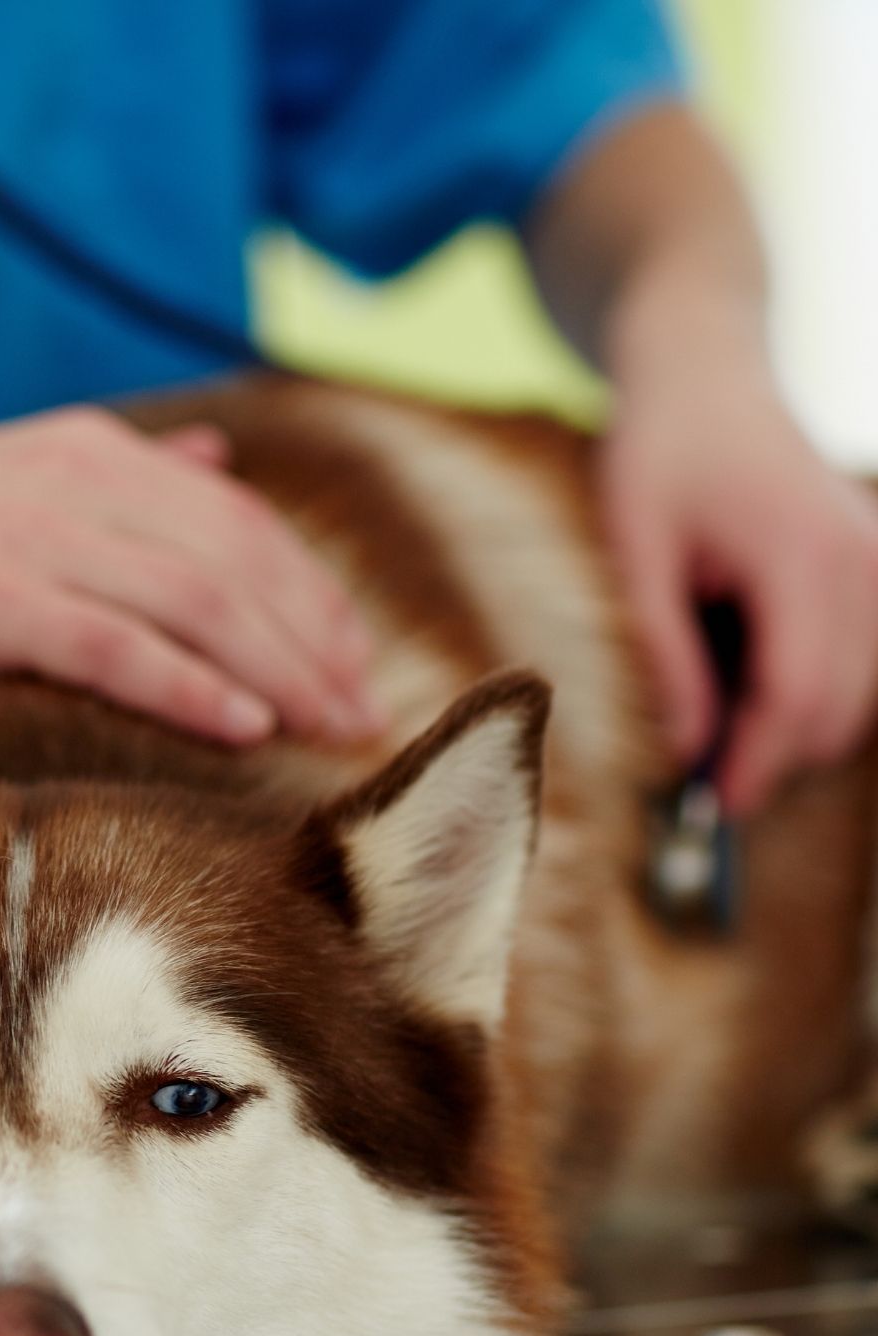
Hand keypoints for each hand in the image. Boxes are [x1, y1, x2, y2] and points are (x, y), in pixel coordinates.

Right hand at [0, 406, 382, 743]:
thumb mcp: (8, 482)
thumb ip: (119, 474)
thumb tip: (219, 457)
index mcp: (85, 449)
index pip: (237, 516)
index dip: (310, 590)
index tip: (357, 662)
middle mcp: (72, 477)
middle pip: (237, 557)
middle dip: (316, 637)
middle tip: (367, 716)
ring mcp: (28, 533)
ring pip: (195, 599)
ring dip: (279, 669)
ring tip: (332, 729)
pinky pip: (114, 644)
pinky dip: (189, 685)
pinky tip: (244, 729)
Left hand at [603, 344, 877, 812]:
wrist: (705, 377)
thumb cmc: (658, 453)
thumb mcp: (633, 551)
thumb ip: (662, 649)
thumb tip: (685, 746)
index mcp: (801, 555)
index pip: (796, 694)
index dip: (756, 763)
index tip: (711, 807)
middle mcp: (861, 561)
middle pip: (837, 707)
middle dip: (773, 756)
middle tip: (698, 780)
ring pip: (859, 694)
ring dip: (794, 725)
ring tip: (711, 718)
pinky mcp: (875, 565)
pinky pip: (862, 660)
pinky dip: (812, 688)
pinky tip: (745, 677)